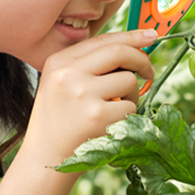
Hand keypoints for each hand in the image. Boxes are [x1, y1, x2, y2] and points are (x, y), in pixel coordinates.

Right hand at [23, 29, 157, 168]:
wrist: (44, 159)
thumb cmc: (58, 121)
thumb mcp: (60, 83)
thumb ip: (87, 64)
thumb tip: (130, 47)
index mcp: (58, 61)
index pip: (102, 39)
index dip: (131, 36)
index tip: (150, 36)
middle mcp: (68, 73)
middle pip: (119, 51)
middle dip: (141, 59)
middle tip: (148, 70)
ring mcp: (83, 94)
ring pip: (128, 80)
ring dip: (131, 95)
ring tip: (114, 108)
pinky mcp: (98, 116)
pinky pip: (130, 107)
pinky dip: (126, 116)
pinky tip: (109, 125)